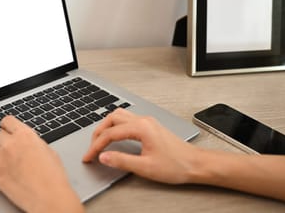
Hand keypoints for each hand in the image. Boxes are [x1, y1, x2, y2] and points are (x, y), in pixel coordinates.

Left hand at [0, 116, 83, 212]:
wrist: (49, 197)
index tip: (7, 128)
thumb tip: (27, 141)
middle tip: (5, 145)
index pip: (8, 120)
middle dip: (2, 139)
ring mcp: (0, 158)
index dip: (7, 125)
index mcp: (26, 136)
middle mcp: (11, 144)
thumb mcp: (48, 151)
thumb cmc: (53, 177)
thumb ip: (34, 142)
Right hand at [82, 108, 200, 183]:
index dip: (96, 146)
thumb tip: (103, 157)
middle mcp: (143, 120)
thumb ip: (121, 161)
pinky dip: (115, 127)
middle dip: (98, 133)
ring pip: (119, 116)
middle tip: (91, 148)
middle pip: (111, 119)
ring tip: (99, 141)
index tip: (89, 157)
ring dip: (106, 127)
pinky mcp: (150, 126)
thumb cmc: (176, 165)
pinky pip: (127, 120)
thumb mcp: (145, 167)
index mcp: (141, 128)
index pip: (110, 134)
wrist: (195, 164)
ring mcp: (147, 122)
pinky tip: (114, 136)